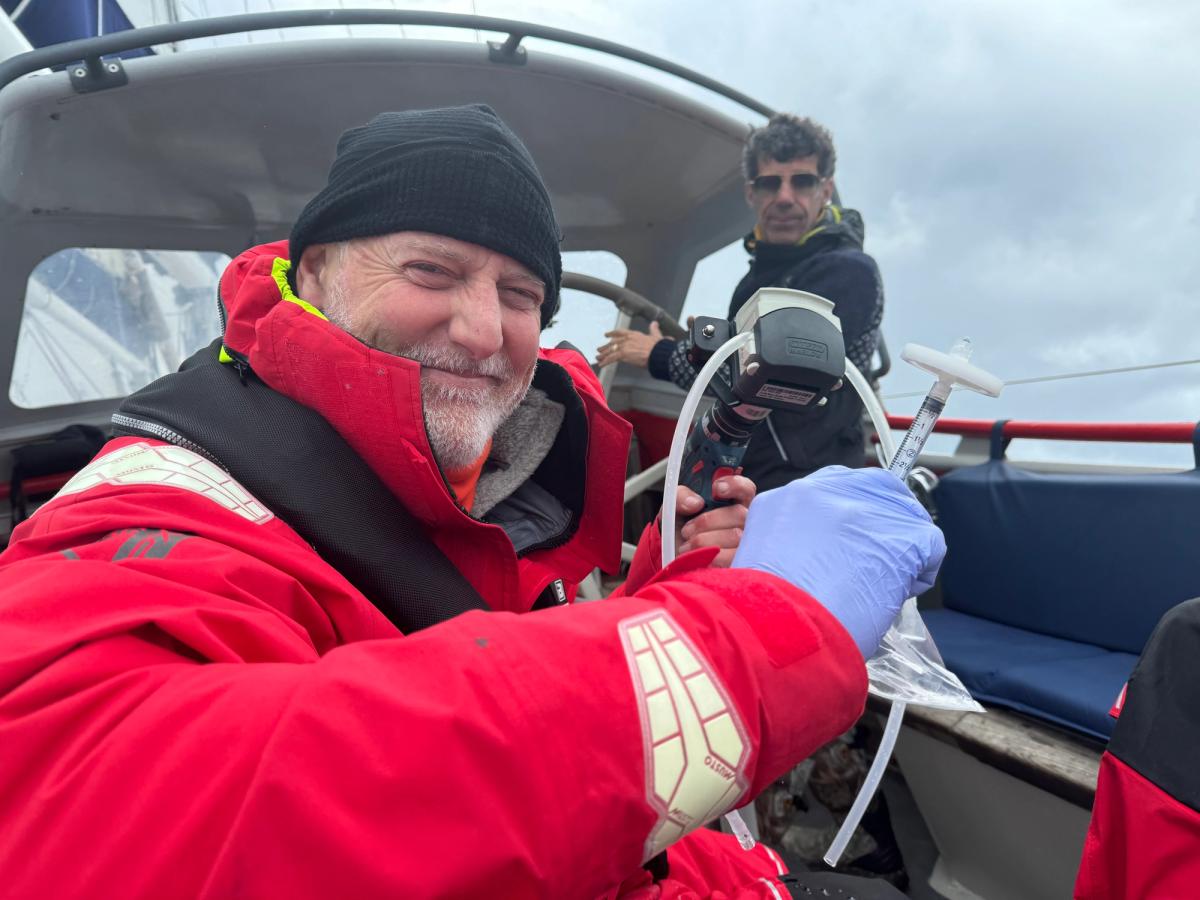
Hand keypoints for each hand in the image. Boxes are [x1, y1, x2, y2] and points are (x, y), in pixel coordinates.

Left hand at [596, 322, 663, 368]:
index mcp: (634, 334)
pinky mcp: (623, 354)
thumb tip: (655, 323)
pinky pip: (611, 358)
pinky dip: (605, 362)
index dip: (612, 333)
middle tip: (600, 349)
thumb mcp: (656, 335)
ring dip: (603, 355)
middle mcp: (627, 339)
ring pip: (611, 350)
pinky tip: (601, 364)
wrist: (659, 354)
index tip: (607, 335)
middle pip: (613, 342)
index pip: (620, 332)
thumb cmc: (659, 347)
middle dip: (605, 347)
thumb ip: (654, 329)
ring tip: (598, 358)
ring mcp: (624, 346)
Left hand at [674, 475, 755, 566]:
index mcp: (733, 504)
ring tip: (687, 547)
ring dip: (705, 541)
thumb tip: (695, 502)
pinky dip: (712, 559)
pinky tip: (699, 561)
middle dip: (708, 521)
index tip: (716, 489)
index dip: (735, 485)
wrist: (674, 563)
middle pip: (739, 513)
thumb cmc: (680, 534)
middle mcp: (745, 523)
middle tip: (687, 530)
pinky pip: (733, 559)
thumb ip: (680, 496)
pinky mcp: (742, 565)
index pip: (745, 488)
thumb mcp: (674, 510)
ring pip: (736, 536)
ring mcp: (747, 546)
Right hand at [731, 466, 945, 658]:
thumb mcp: (763, 558)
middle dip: (880, 520)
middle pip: (873, 487)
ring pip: (903, 515)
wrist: (780, 629)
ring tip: (878, 585)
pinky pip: (929, 544)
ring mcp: (867, 510)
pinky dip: (919, 571)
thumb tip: (818, 553)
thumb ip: (792, 541)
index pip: (833, 488)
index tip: (851, 540)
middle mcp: (827, 492)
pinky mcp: (902, 535)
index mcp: (790, 499)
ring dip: (897, 548)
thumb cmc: (766, 610)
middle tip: (873, 558)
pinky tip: (896, 594)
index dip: (849, 516)